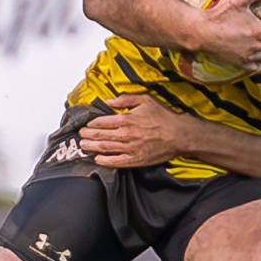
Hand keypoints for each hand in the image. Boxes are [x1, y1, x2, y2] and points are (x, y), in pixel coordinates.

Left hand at [80, 94, 194, 166]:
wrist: (179, 134)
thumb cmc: (164, 117)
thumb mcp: (145, 100)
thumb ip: (125, 99)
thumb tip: (110, 101)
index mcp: (126, 119)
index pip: (102, 122)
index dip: (92, 124)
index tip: (87, 125)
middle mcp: (126, 134)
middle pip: (100, 136)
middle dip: (88, 135)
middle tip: (81, 135)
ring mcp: (130, 148)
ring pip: (105, 148)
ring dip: (92, 147)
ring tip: (84, 146)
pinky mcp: (136, 159)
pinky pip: (117, 161)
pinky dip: (105, 161)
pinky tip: (98, 159)